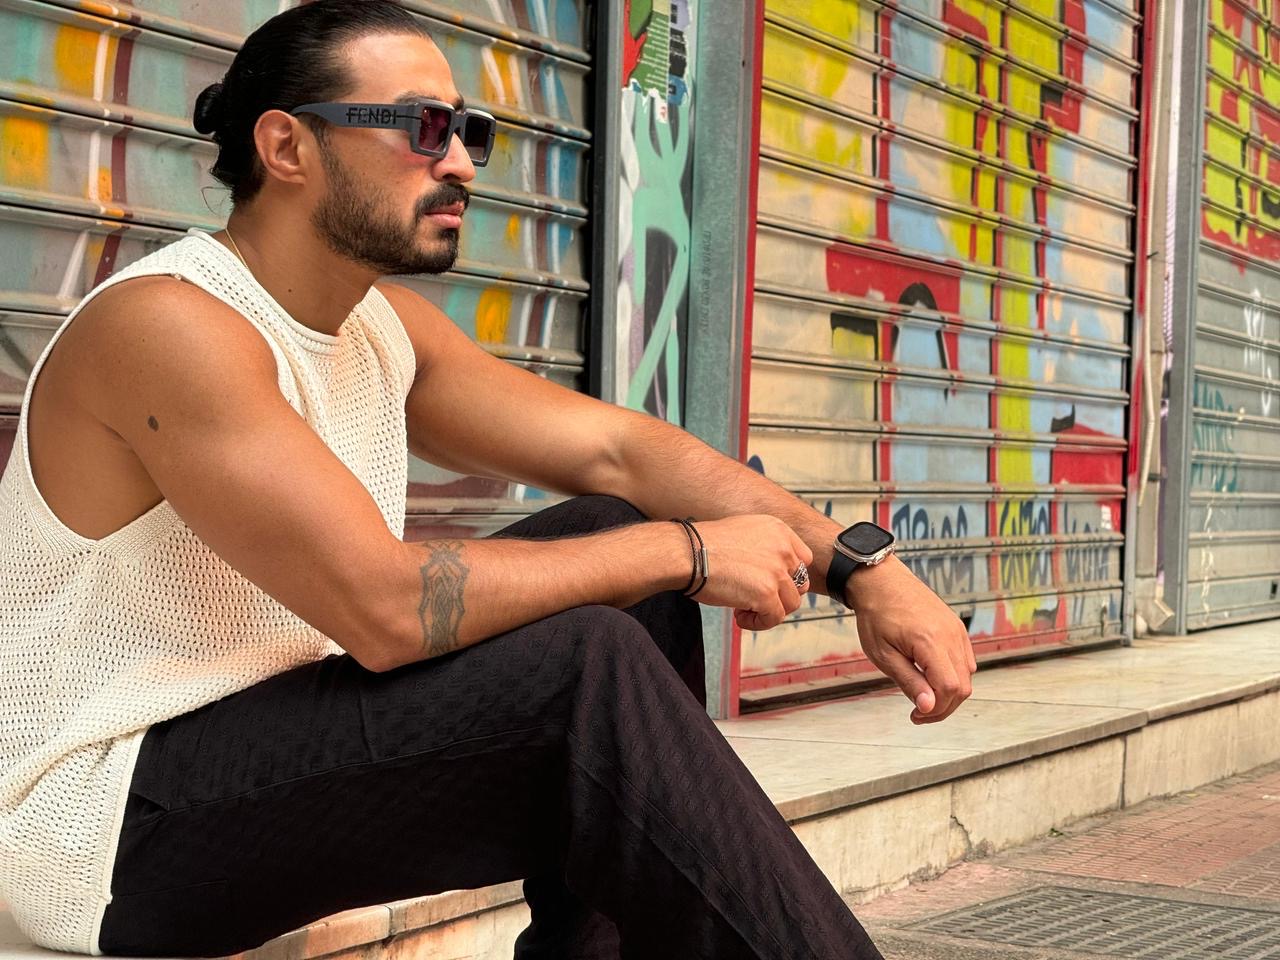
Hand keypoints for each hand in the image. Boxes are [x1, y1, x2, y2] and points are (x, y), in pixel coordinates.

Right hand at [689, 515, 813, 630]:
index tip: (770, 584)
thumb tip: (770, 574)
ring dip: (769, 610)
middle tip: (756, 599)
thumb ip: (763, 548)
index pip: (804, 559)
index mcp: (778, 530)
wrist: (686, 552)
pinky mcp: (767, 593)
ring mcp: (777, 571)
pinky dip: (758, 623)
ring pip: (791, 603)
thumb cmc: (703, 545)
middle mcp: (782, 548)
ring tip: (743, 609)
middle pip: (800, 583)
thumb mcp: (743, 533)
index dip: (788, 576)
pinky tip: (739, 617)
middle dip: (780, 595)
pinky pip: (774, 618)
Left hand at [844, 555, 976, 723]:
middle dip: (943, 706)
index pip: (950, 688)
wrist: (881, 582)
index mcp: (930, 642)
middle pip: (963, 686)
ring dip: (948, 692)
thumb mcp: (883, 655)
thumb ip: (909, 682)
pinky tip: (931, 676)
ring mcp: (956, 630)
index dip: (936, 710)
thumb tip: (929, 708)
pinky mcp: (956, 628)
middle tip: (918, 713)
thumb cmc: (876, 616)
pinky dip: (953, 675)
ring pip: (967, 675)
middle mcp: (950, 635)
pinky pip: (965, 660)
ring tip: (922, 694)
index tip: (916, 715)